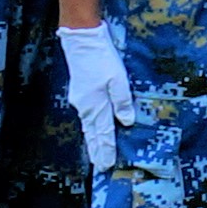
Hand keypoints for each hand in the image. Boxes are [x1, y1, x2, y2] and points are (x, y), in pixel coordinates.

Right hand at [60, 21, 129, 167]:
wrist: (81, 40)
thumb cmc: (101, 58)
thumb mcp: (118, 79)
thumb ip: (122, 102)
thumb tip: (126, 122)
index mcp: (95, 106)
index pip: (103, 133)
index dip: (106, 150)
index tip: (106, 166)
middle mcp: (85, 106)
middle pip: (93, 133)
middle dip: (98, 150)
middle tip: (100, 167)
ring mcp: (81, 99)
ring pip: (89, 125)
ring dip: (94, 140)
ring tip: (96, 154)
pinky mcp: (80, 91)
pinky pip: (87, 115)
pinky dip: (91, 127)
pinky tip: (93, 129)